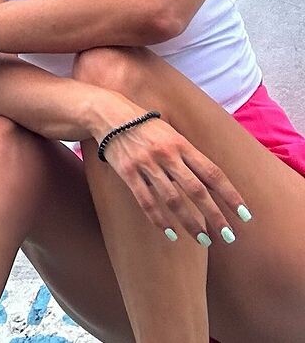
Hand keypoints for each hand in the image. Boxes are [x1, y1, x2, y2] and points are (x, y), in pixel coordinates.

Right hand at [97, 108, 248, 243]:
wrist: (109, 114)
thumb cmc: (145, 125)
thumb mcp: (171, 134)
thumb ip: (189, 155)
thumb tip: (213, 182)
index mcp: (181, 144)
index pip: (212, 173)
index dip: (230, 195)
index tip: (245, 215)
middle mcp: (166, 154)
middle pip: (196, 190)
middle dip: (214, 215)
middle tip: (228, 236)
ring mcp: (146, 164)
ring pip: (173, 199)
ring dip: (190, 222)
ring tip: (203, 239)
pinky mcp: (128, 172)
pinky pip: (146, 201)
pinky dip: (159, 219)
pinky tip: (171, 234)